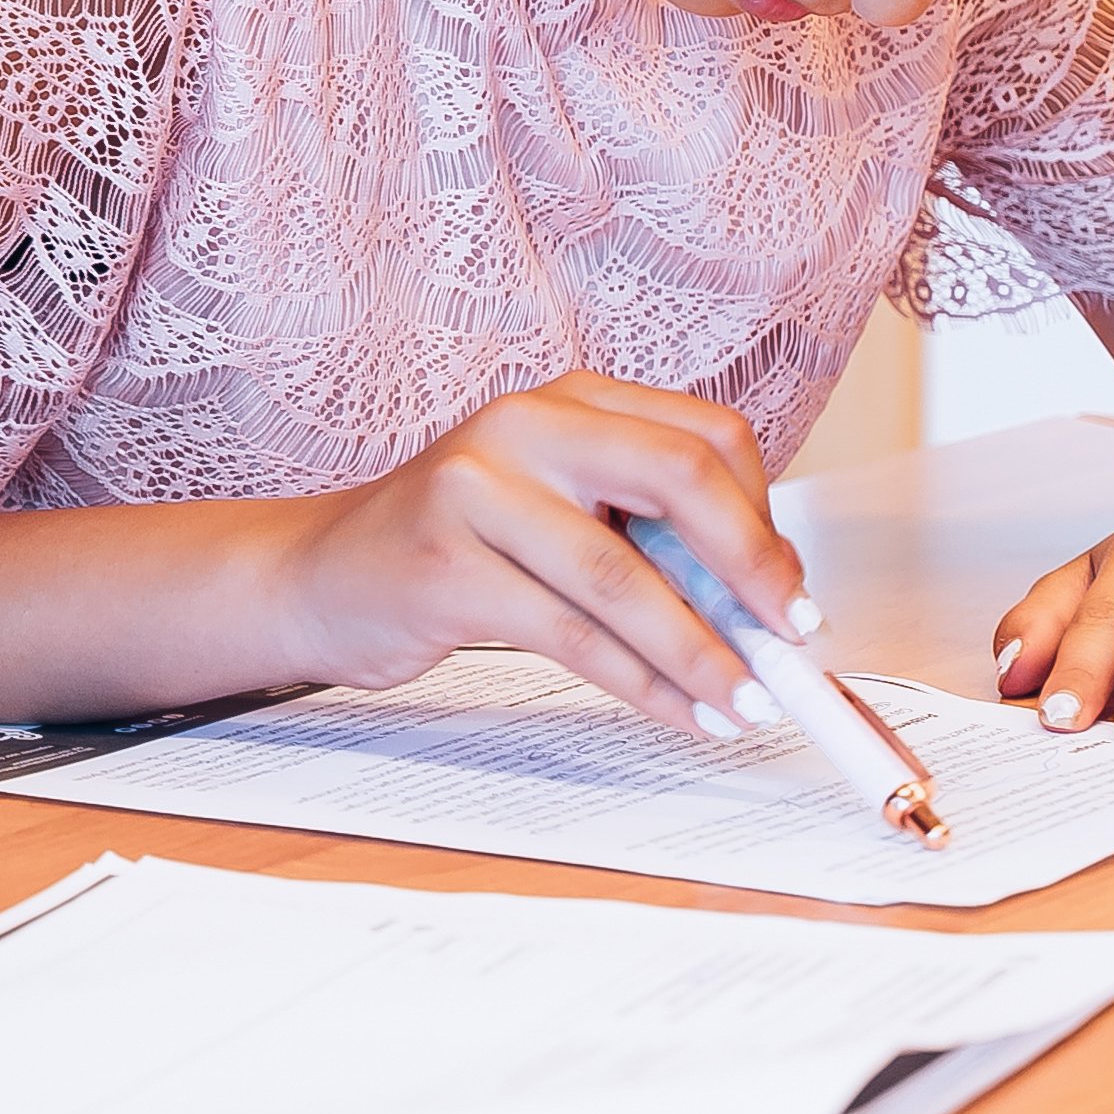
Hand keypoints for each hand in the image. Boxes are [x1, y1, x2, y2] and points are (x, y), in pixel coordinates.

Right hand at [274, 375, 812, 737]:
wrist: (319, 575)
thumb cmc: (455, 545)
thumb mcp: (555, 509)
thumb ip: (646, 532)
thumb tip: (762, 600)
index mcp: (568, 401)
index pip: (702, 436)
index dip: (764, 519)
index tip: (793, 593)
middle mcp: (525, 425)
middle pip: (677, 479)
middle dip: (751, 571)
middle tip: (790, 643)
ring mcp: (477, 491)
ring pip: (624, 577)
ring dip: (701, 653)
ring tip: (744, 702)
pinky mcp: (446, 567)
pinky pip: (571, 635)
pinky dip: (641, 684)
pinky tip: (678, 712)